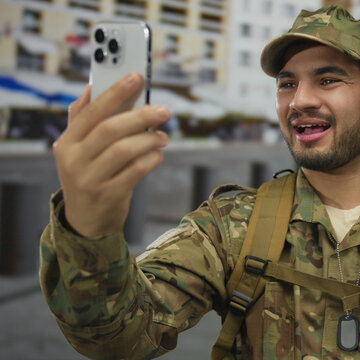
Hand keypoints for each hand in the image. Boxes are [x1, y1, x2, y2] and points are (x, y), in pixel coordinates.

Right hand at [53, 73, 169, 237]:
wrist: (86, 221)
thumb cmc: (88, 175)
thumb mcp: (77, 150)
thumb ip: (82, 119)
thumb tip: (90, 86)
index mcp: (66, 143)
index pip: (91, 111)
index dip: (115, 92)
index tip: (136, 77)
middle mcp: (74, 160)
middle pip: (110, 129)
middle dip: (141, 116)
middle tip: (163, 110)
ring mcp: (90, 179)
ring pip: (125, 149)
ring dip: (150, 139)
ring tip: (163, 136)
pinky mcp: (109, 195)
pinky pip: (136, 171)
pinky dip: (152, 158)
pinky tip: (158, 154)